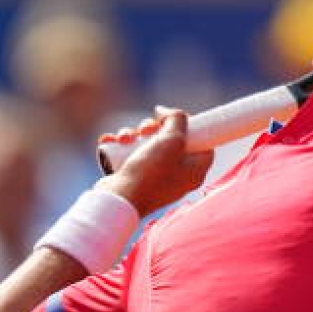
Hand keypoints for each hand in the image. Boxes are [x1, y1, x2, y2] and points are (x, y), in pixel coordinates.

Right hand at [94, 108, 213, 213]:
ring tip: (124, 139)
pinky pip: (131, 155)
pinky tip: (110, 141)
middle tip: (146, 129)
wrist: (121, 199)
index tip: (177, 118)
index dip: (191, 127)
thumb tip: (166, 112)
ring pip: (147, 144)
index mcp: (194, 170)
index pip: (202, 143)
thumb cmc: (152, 172)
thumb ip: (177, 119)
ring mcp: (156, 178)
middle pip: (171, 140)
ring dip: (132, 135)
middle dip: (154, 128)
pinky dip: (121, 146)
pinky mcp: (136, 178)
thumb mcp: (173, 139)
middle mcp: (177, 175)